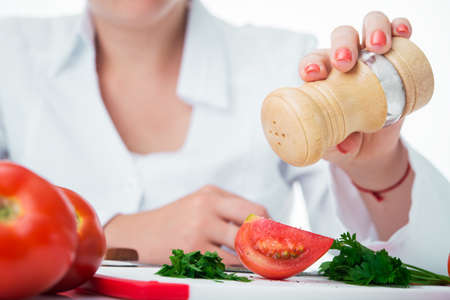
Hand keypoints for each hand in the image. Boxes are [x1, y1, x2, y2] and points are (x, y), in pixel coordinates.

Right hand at [104, 185, 268, 264]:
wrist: (136, 235)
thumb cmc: (172, 220)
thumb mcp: (198, 203)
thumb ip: (226, 208)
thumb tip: (260, 225)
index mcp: (212, 194)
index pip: (255, 208)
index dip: (270, 225)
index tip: (275, 237)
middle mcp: (207, 207)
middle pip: (254, 222)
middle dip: (267, 239)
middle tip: (270, 251)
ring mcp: (199, 228)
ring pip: (242, 245)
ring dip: (251, 255)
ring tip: (253, 259)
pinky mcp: (192, 250)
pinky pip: (225, 262)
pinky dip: (233, 266)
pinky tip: (232, 265)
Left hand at [298, 12, 411, 187]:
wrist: (367, 150)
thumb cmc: (341, 141)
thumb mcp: (333, 147)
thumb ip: (334, 145)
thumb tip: (344, 147)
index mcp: (321, 78)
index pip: (313, 62)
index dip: (311, 64)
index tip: (313, 75)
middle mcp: (344, 63)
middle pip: (341, 39)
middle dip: (343, 45)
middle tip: (345, 63)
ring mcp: (369, 58)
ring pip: (369, 28)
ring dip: (373, 31)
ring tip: (378, 47)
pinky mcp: (394, 59)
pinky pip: (397, 35)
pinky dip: (399, 28)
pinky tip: (401, 33)